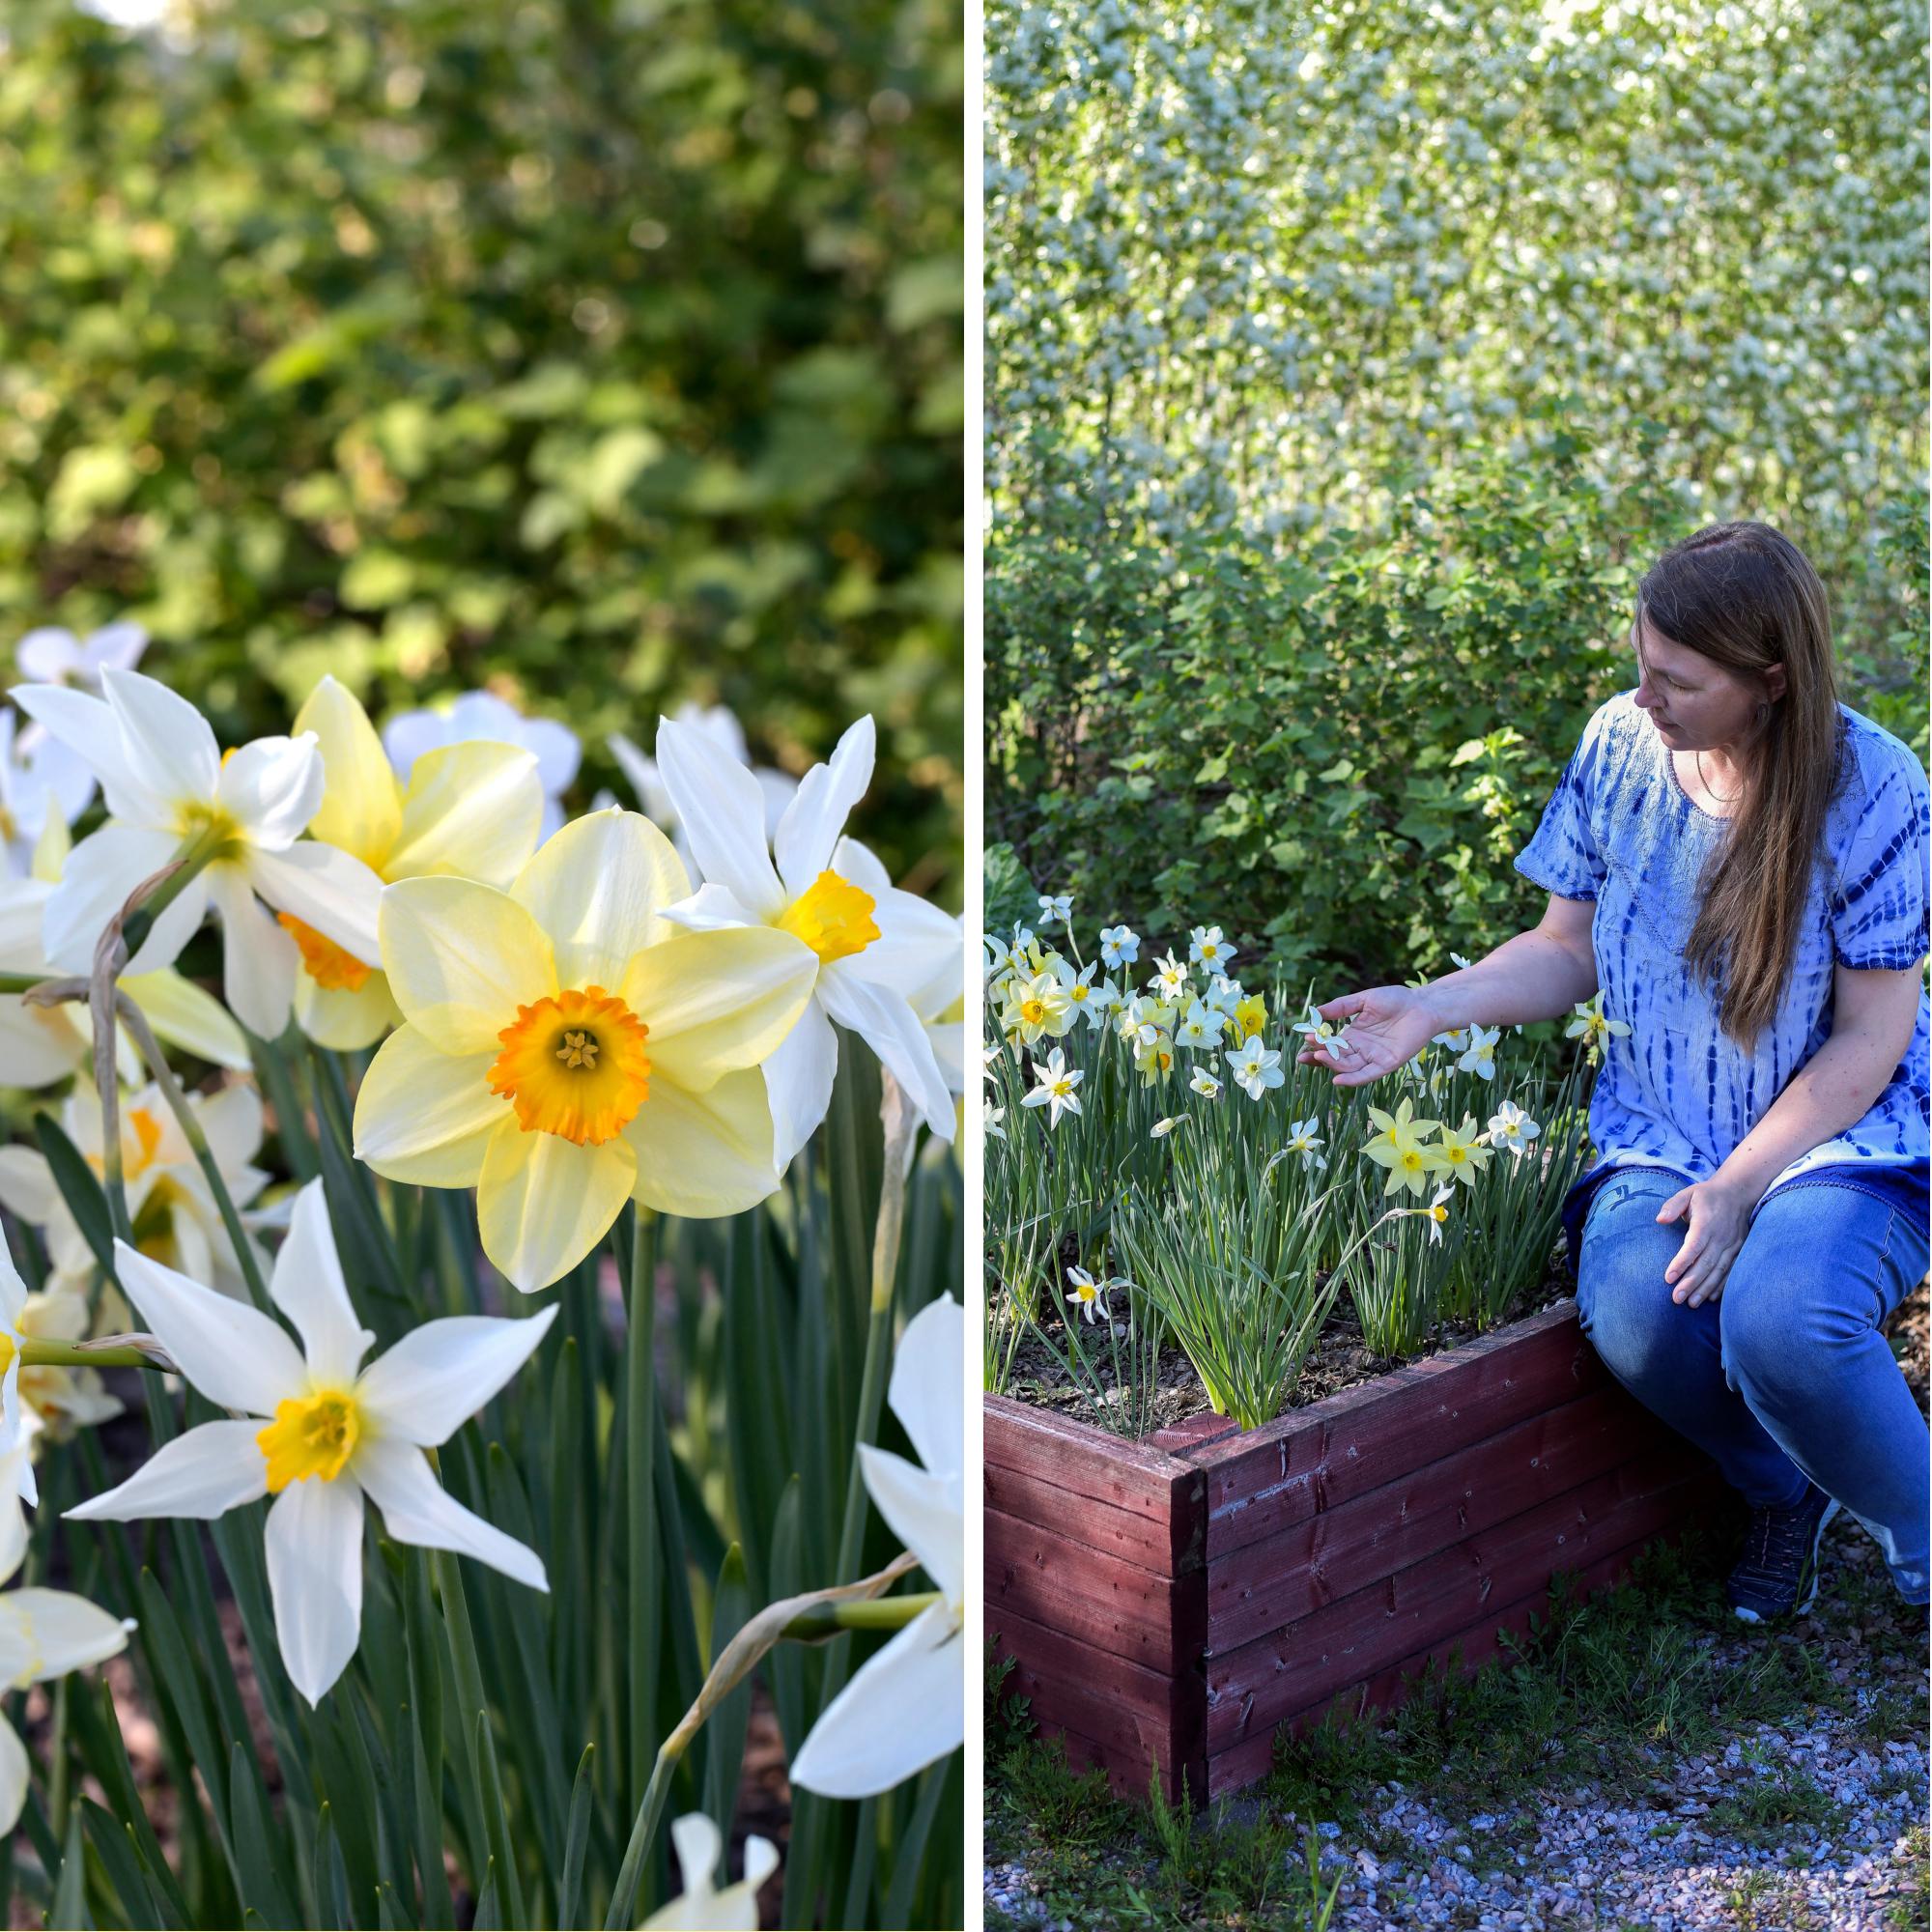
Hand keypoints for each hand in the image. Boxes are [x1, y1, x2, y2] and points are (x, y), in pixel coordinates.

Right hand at [1295, 985, 1447, 1088]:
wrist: (1423, 1005)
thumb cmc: (1395, 1000)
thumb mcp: (1363, 1000)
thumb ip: (1341, 1007)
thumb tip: (1315, 1012)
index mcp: (1353, 1035)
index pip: (1330, 1045)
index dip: (1316, 1045)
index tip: (1303, 1041)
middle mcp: (1361, 1049)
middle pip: (1336, 1058)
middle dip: (1320, 1056)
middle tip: (1307, 1052)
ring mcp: (1373, 1058)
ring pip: (1348, 1067)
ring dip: (1333, 1065)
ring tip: (1319, 1056)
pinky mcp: (1387, 1064)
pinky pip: (1368, 1075)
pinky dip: (1353, 1079)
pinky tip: (1338, 1080)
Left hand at [1654, 1177, 1754, 1307]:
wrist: (1738, 1193)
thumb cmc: (1706, 1196)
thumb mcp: (1687, 1193)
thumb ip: (1673, 1206)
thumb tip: (1660, 1219)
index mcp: (1707, 1223)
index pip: (1694, 1246)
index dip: (1681, 1263)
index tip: (1668, 1278)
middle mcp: (1722, 1236)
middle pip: (1706, 1263)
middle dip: (1691, 1283)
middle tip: (1676, 1299)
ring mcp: (1733, 1245)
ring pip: (1719, 1270)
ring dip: (1705, 1288)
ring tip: (1691, 1303)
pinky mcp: (1740, 1250)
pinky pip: (1731, 1271)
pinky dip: (1722, 1285)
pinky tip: (1711, 1298)